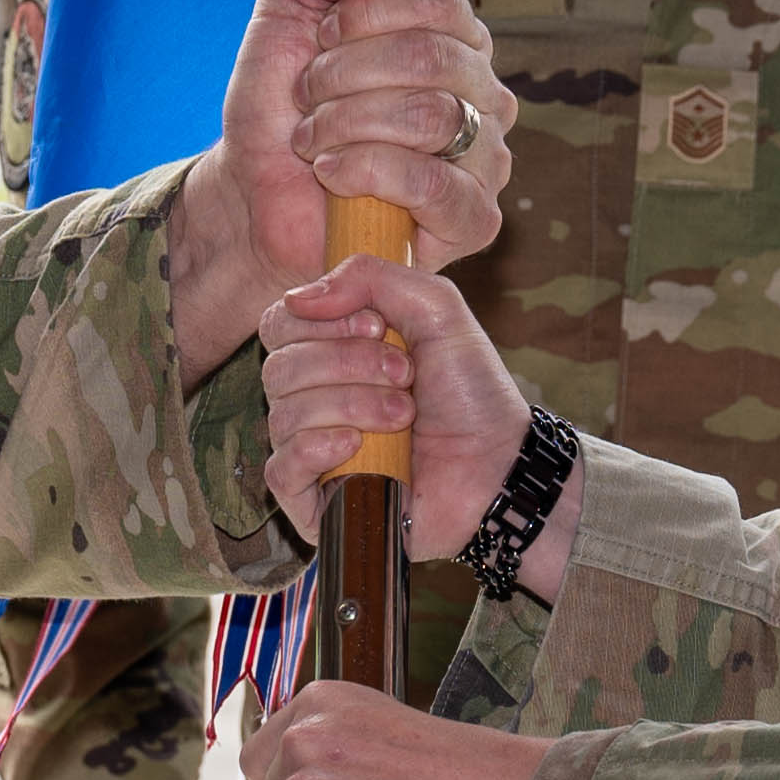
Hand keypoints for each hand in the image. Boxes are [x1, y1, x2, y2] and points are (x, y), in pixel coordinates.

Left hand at [172, 0, 514, 381]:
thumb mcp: (284, 12)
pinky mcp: (473, 219)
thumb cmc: (282, 106)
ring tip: (313, 140)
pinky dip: (367, 173)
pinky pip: (433, 185)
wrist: (255, 194)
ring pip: (432, 117)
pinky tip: (332, 175)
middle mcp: (482, 92)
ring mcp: (486, 157)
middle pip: (431, 56)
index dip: (367, 11)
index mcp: (453, 37)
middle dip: (344, 74)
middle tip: (309, 95)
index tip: (324, 35)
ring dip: (346, 124)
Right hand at [260, 257, 538, 570]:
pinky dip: (315, 450)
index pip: (279, 324)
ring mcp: (312, 452)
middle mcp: (313, 399)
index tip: (376, 328)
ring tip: (404, 416)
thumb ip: (372, 277)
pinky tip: (355, 445)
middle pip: (279, 369)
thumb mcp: (435, 308)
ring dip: (351, 406)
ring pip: (284, 416)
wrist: (500, 465)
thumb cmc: (471, 392)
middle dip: (348, 365)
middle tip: (405, 376)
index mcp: (330, 352)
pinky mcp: (315, 502)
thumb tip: (299, 298)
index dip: (323, 322)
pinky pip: (281, 471)